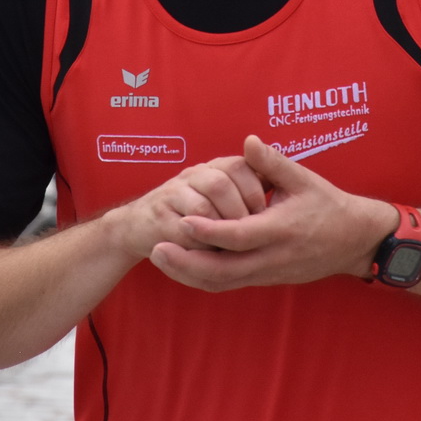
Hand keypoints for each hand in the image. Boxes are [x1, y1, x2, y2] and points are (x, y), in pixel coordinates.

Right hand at [104, 157, 269, 262]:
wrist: (140, 224)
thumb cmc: (191, 213)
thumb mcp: (222, 199)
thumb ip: (248, 190)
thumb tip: (279, 197)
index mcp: (213, 168)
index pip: (240, 166)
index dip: (255, 191)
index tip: (267, 214)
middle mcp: (192, 175)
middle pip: (220, 184)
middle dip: (240, 212)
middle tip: (253, 233)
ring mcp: (173, 194)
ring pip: (202, 207)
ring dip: (220, 229)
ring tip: (234, 246)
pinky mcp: (158, 218)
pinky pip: (183, 231)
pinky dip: (201, 245)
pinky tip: (214, 254)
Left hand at [149, 135, 395, 292]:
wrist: (354, 241)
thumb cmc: (328, 205)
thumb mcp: (304, 179)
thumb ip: (273, 162)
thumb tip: (248, 141)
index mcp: (281, 229)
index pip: (240, 235)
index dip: (210, 230)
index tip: (184, 219)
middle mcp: (272, 257)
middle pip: (223, 270)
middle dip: (187, 263)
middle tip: (156, 249)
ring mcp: (267, 272)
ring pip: (222, 282)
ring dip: (188, 274)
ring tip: (160, 258)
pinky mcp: (264, 278)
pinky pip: (228, 283)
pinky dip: (202, 278)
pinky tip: (182, 265)